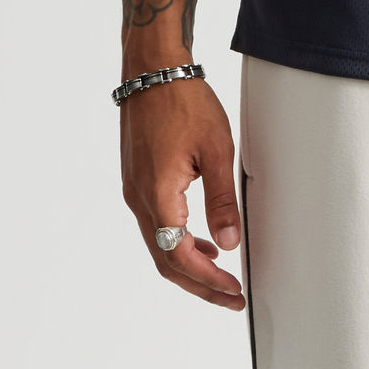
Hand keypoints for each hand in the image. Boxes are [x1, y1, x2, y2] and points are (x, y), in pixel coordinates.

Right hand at [120, 75, 244, 308]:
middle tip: (231, 297)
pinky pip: (156, 224)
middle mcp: (139, 198)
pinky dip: (178, 242)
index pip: (179, 256)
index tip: (233, 290)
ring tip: (222, 276)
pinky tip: (202, 241)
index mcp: (157, 194)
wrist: (151, 70)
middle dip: (199, 284)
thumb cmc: (182, 101)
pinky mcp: (138, 182)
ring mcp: (135, 191)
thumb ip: (221, 201)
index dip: (207, 280)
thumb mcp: (216, 150)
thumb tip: (228, 243)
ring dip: (188, 265)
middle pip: (165, 260)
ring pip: (158, 245)